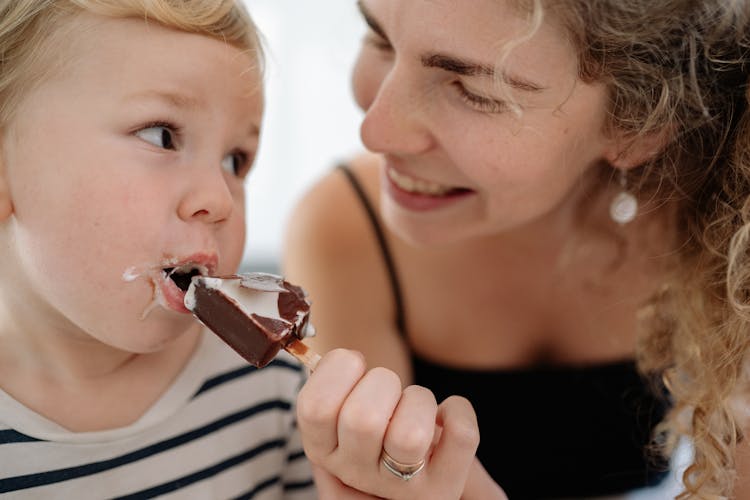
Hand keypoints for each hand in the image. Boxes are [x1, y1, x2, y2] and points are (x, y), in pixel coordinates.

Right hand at [297, 348, 497, 499]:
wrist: (414, 479)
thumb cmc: (377, 430)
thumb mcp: (342, 412)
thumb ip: (334, 385)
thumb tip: (344, 358)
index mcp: (325, 450)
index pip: (314, 408)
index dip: (337, 370)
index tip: (354, 365)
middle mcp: (357, 474)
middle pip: (362, 418)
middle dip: (383, 382)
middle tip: (388, 390)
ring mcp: (401, 486)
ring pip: (411, 434)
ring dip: (419, 400)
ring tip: (416, 406)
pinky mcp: (443, 487)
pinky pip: (460, 435)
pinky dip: (458, 410)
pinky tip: (444, 417)